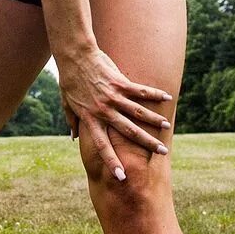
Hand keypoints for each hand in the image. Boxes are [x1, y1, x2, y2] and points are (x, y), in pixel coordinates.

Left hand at [58, 49, 172, 180]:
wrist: (74, 56)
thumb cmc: (69, 80)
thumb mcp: (67, 103)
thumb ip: (72, 121)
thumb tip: (73, 137)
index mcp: (90, 118)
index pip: (102, 145)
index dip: (112, 161)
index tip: (122, 177)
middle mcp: (103, 110)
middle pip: (128, 131)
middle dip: (146, 143)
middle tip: (162, 153)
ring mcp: (113, 96)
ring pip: (138, 112)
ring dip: (154, 120)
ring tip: (167, 127)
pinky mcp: (119, 82)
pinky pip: (140, 90)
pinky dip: (154, 94)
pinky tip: (167, 97)